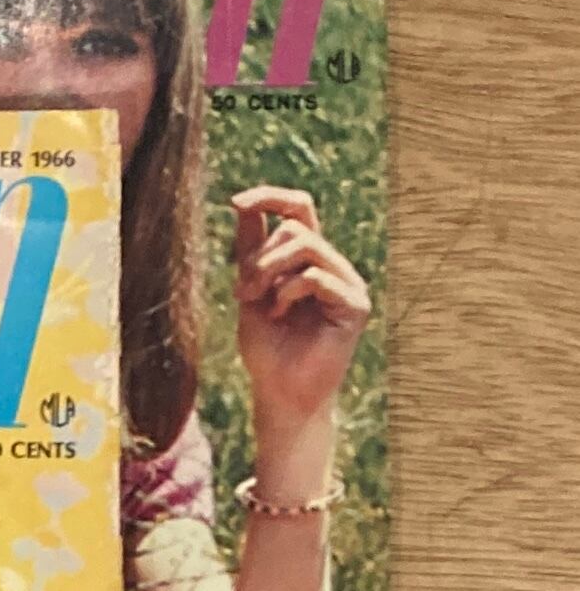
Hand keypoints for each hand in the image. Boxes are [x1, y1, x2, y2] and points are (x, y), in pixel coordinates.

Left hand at [232, 186, 371, 440]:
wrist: (280, 392)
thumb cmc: (267, 349)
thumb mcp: (250, 292)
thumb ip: (250, 252)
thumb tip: (242, 206)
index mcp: (308, 260)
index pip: (299, 209)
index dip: (271, 197)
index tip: (236, 201)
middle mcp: (332, 265)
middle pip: (297, 226)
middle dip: (260, 257)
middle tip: (244, 292)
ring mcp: (347, 282)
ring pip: (306, 244)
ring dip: (269, 271)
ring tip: (258, 301)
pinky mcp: (355, 304)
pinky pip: (316, 276)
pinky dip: (288, 292)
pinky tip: (280, 314)